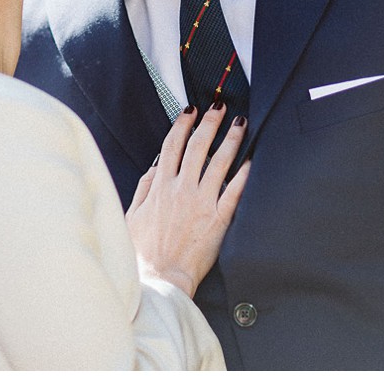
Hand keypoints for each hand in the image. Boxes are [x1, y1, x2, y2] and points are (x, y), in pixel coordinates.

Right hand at [124, 104, 250, 297]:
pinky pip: (233, 191)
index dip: (182, 125)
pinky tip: (251, 160)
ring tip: (240, 124)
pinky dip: (243, 174)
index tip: (190, 110)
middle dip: (209, 122)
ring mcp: (201, 202)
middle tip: (219, 106)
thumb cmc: (142, 252)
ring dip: (230, 140)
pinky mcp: (217, 219)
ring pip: (218, 163)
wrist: (159, 278)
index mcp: (160, 186)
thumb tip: (154, 168)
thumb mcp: (133, 215)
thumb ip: (144, 188)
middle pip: (197, 147)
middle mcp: (181, 189)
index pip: (172, 146)